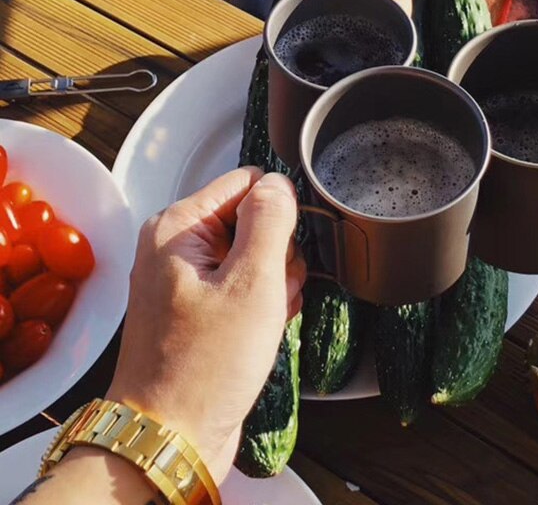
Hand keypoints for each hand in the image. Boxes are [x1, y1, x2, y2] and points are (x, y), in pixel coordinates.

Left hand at [107, 168, 305, 482]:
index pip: (248, 183)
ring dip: (273, 284)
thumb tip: (279, 183)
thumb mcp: (252, 284)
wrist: (170, 438)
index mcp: (178, 226)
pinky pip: (243, 285)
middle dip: (277, 257)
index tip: (282, 256)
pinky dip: (261, 304)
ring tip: (265, 318)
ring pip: (254, 255)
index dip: (278, 216)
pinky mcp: (196, 306)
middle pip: (253, 220)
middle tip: (268, 296)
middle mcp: (176, 245)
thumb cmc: (204, 368)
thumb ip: (271, 221)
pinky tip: (261, 329)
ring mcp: (185, 277)